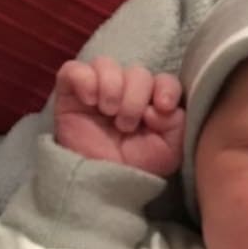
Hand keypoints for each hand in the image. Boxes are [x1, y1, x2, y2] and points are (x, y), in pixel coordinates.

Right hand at [54, 56, 184, 175]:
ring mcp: (98, 89)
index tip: (163, 106)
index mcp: (152, 102)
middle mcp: (127, 91)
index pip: (164, 80)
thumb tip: (159, 105)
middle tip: (126, 125)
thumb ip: (177, 124)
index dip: (166, 88)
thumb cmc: (136, 167)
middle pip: (137, 72)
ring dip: (112, 87)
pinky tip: (90, 100)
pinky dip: (84, 79)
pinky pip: (74, 69)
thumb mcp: (169, 151)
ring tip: (109, 112)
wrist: (102, 184)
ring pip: (106, 64)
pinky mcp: (70, 92)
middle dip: (135, 98)